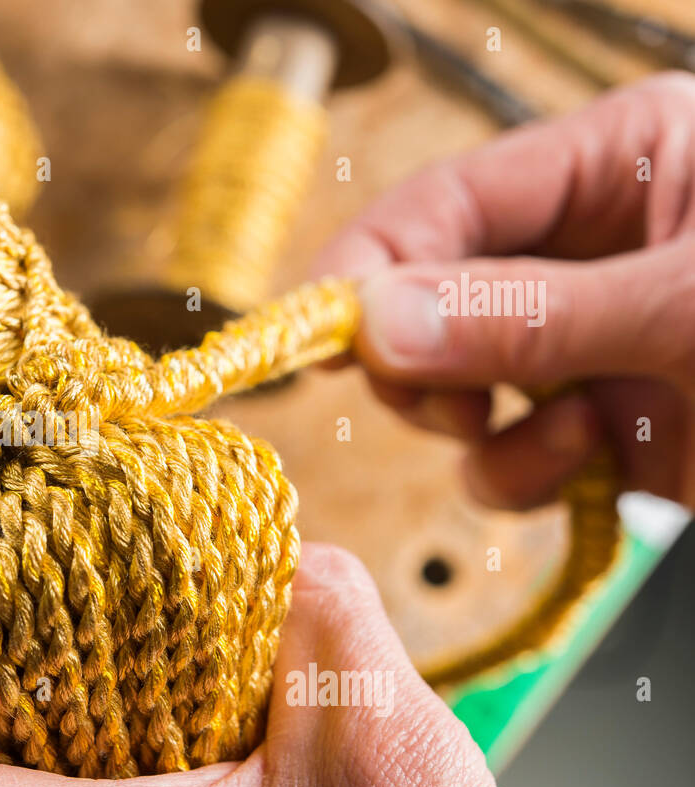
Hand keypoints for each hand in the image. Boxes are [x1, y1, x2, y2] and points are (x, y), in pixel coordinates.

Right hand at [313, 72, 694, 510]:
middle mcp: (588, 251)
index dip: (370, 265)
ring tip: (558, 439)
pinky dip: (521, 473)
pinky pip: (505, 452)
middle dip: (420, 359)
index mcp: (616, 164)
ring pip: (455, 386)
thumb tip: (372, 325)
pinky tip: (585, 465)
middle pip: (429, 297)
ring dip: (479, 429)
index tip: (319, 335)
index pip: (444, 202)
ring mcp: (591, 343)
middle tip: (440, 402)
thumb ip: (530, 316)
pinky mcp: (606, 425)